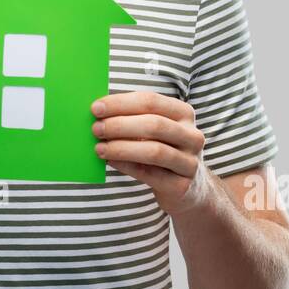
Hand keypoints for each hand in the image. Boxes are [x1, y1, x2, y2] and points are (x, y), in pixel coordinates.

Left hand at [90, 91, 216, 215]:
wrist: (188, 188)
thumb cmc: (163, 150)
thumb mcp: (154, 130)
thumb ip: (132, 118)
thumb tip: (98, 112)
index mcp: (183, 113)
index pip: (151, 101)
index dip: (121, 103)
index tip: (96, 108)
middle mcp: (192, 135)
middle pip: (154, 124)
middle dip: (120, 125)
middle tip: (96, 129)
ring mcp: (190, 162)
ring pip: (154, 151)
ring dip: (121, 148)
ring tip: (99, 148)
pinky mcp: (182, 186)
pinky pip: (150, 174)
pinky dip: (126, 166)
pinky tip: (110, 162)